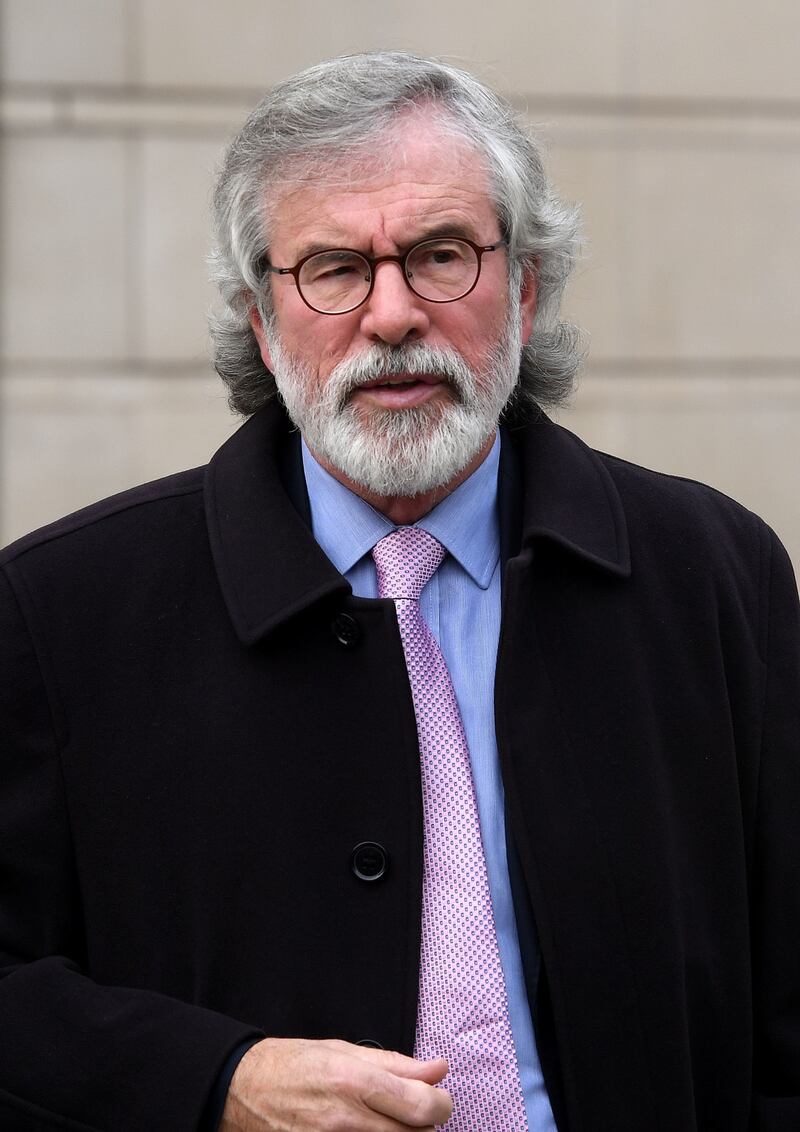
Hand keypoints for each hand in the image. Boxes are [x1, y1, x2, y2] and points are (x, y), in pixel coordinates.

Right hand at [218, 1037, 451, 1130]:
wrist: (242, 1090)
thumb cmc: (292, 1064)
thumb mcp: (343, 1050)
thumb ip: (396, 1064)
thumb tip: (438, 1069)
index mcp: (354, 1082)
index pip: (421, 1106)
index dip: (441, 1104)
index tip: (438, 1098)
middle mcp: (346, 1120)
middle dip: (423, 1124)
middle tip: (411, 1110)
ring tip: (388, 1121)